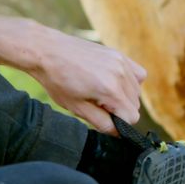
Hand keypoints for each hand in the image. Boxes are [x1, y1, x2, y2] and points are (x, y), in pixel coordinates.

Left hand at [25, 27, 145, 135]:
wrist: (47, 51)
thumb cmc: (57, 79)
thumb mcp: (77, 108)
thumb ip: (102, 123)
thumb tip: (119, 132)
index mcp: (110, 89)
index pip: (131, 118)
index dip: (118, 123)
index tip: (103, 118)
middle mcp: (120, 74)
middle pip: (134, 105)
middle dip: (119, 110)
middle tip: (96, 103)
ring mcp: (121, 62)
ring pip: (136, 91)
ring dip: (123, 97)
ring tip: (99, 91)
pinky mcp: (119, 54)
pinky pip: (138, 74)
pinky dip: (129, 82)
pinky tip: (112, 82)